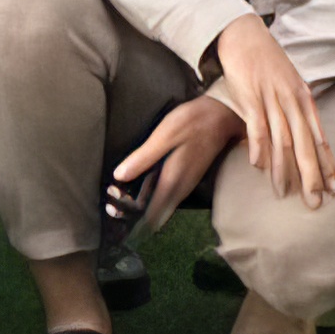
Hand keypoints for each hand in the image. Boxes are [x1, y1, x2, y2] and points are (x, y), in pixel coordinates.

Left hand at [112, 93, 241, 237]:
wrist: (222, 116)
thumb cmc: (192, 122)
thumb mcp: (164, 136)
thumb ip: (143, 158)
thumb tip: (119, 176)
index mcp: (172, 182)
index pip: (149, 216)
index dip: (130, 215)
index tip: (113, 205)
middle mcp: (180, 190)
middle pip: (153, 216)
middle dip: (131, 214)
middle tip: (112, 196)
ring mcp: (185, 186)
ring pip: (160, 208)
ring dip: (139, 205)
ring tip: (118, 191)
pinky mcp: (186, 178)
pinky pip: (165, 197)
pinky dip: (149, 196)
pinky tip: (137, 184)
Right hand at [204, 16, 334, 204]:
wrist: (244, 34)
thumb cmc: (266, 62)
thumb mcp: (289, 84)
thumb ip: (295, 110)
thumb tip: (302, 136)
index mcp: (304, 99)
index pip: (320, 138)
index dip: (327, 165)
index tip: (334, 189)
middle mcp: (292, 101)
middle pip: (304, 144)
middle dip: (311, 176)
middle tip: (316, 202)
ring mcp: (271, 99)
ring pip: (282, 140)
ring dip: (284, 170)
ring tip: (285, 194)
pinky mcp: (250, 96)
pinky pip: (256, 126)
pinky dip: (258, 147)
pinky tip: (258, 166)